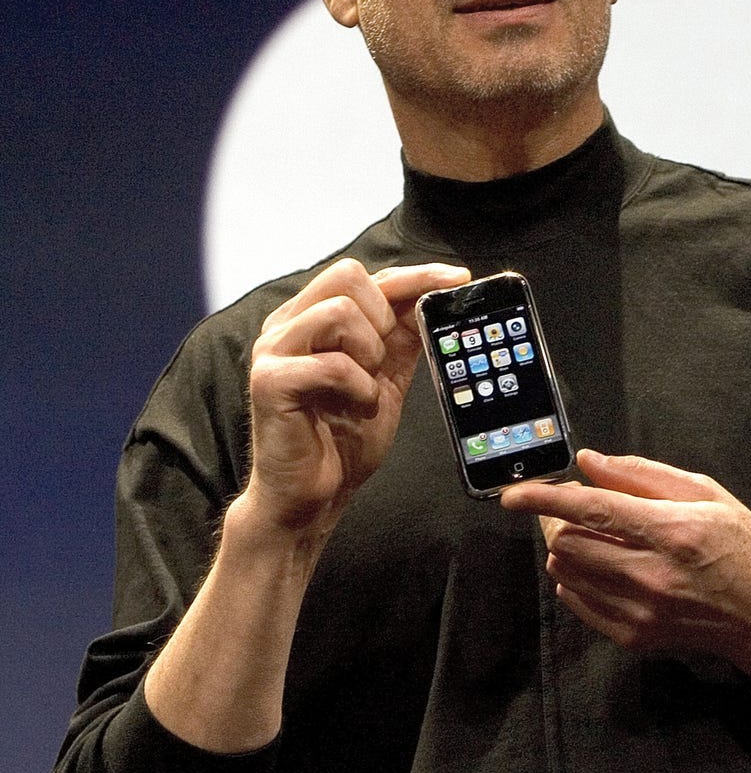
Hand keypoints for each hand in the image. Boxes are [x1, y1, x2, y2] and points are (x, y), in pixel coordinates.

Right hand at [244, 259, 469, 534]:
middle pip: (347, 275)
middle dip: (382, 316)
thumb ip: (402, 334)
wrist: (311, 498)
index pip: (366, 275)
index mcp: (311, 317)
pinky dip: (359, 387)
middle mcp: (287, 324)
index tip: (458, 279)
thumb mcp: (385, 375)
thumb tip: (437, 295)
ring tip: (366, 385)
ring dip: (369, 352)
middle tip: (383, 359)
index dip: (415, 275)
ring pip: (338, 311)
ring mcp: (273, 350)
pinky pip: (332, 363)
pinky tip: (358, 406)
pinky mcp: (269, 382)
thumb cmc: (342, 436)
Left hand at [501, 449, 750, 661]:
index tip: (512, 494)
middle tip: (574, 506)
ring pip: (567, 571)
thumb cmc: (740, 544)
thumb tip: (588, 463)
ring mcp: (640, 611)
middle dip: (558, 519)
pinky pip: (577, 601)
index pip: (591, 509)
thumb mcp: (704, 492)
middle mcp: (651, 574)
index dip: (545, 498)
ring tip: (597, 535)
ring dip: (568, 546)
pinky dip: (576, 577)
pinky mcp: (634, 636)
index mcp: (670, 531)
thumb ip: (642, 475)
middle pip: (569, 542)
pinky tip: (603, 565)